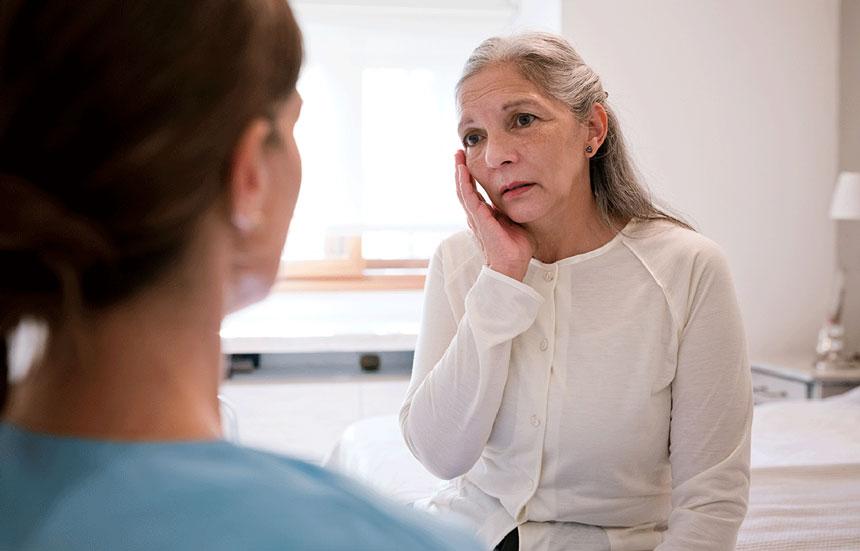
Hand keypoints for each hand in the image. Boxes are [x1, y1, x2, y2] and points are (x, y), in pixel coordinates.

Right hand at [455, 150, 533, 280]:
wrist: (511, 265)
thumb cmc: (515, 249)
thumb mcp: (515, 223)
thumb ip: (512, 211)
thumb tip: (521, 201)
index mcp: (485, 216)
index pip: (474, 192)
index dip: (470, 178)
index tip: (469, 163)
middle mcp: (476, 215)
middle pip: (464, 188)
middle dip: (461, 170)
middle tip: (459, 153)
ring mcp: (475, 217)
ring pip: (463, 190)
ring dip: (460, 172)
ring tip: (457, 157)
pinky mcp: (478, 219)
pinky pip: (468, 197)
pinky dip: (464, 183)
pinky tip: (462, 171)